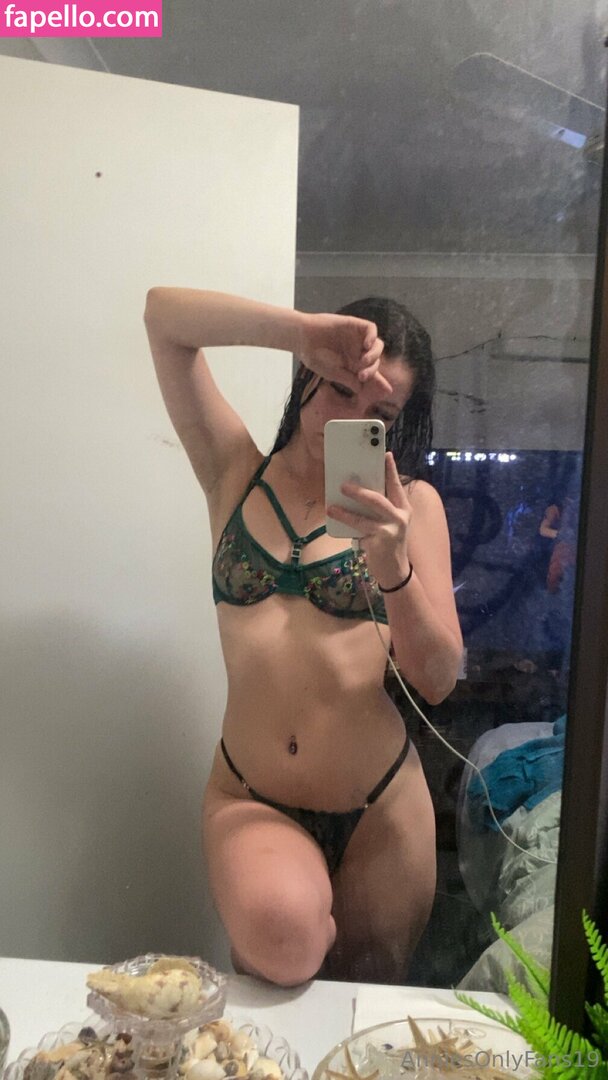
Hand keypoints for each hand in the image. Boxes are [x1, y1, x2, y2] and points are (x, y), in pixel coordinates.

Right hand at [298, 311, 390, 393]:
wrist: (302, 339)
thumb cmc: (315, 357)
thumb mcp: (333, 373)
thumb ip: (348, 380)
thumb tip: (361, 389)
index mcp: (354, 364)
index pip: (372, 372)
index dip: (381, 381)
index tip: (388, 390)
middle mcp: (358, 351)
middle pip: (376, 361)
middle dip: (373, 370)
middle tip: (362, 376)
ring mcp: (357, 338)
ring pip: (377, 345)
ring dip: (374, 355)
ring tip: (362, 362)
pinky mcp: (354, 325)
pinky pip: (371, 329)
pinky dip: (372, 337)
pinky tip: (365, 346)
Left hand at [326, 452, 411, 584]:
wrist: (395, 571)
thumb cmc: (389, 542)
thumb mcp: (390, 522)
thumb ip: (379, 509)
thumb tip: (357, 492)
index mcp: (404, 508)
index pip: (396, 485)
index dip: (391, 470)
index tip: (385, 454)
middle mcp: (400, 518)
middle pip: (377, 499)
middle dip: (359, 491)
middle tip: (343, 485)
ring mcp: (390, 531)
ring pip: (363, 518)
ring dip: (345, 513)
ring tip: (331, 507)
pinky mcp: (379, 544)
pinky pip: (357, 532)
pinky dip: (346, 528)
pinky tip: (336, 523)